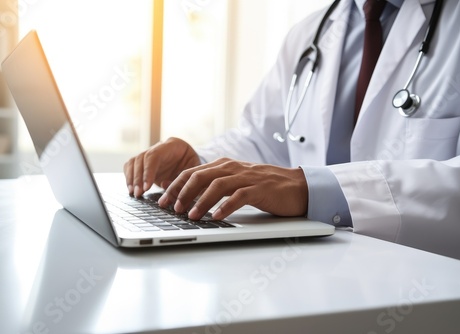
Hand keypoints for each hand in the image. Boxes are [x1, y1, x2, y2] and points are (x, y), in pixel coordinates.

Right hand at [123, 137, 200, 196]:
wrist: (191, 159)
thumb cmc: (194, 165)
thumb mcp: (194, 170)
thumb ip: (182, 177)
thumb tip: (164, 185)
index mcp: (173, 145)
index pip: (154, 156)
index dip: (148, 171)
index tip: (146, 187)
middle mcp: (158, 147)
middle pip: (141, 159)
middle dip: (138, 178)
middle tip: (138, 193)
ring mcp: (150, 154)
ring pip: (134, 162)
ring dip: (131, 178)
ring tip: (133, 193)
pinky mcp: (144, 162)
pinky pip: (131, 166)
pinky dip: (129, 177)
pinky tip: (131, 189)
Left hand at [158, 158, 308, 220]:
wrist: (296, 186)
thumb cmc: (264, 187)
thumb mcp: (237, 182)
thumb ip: (217, 186)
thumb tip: (192, 200)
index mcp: (224, 165)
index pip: (193, 172)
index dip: (176, 186)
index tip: (164, 200)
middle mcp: (232, 168)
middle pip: (200, 176)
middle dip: (182, 192)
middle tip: (171, 208)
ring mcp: (246, 177)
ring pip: (217, 185)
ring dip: (201, 201)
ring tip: (191, 216)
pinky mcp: (259, 189)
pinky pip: (238, 197)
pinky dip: (225, 207)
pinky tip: (216, 217)